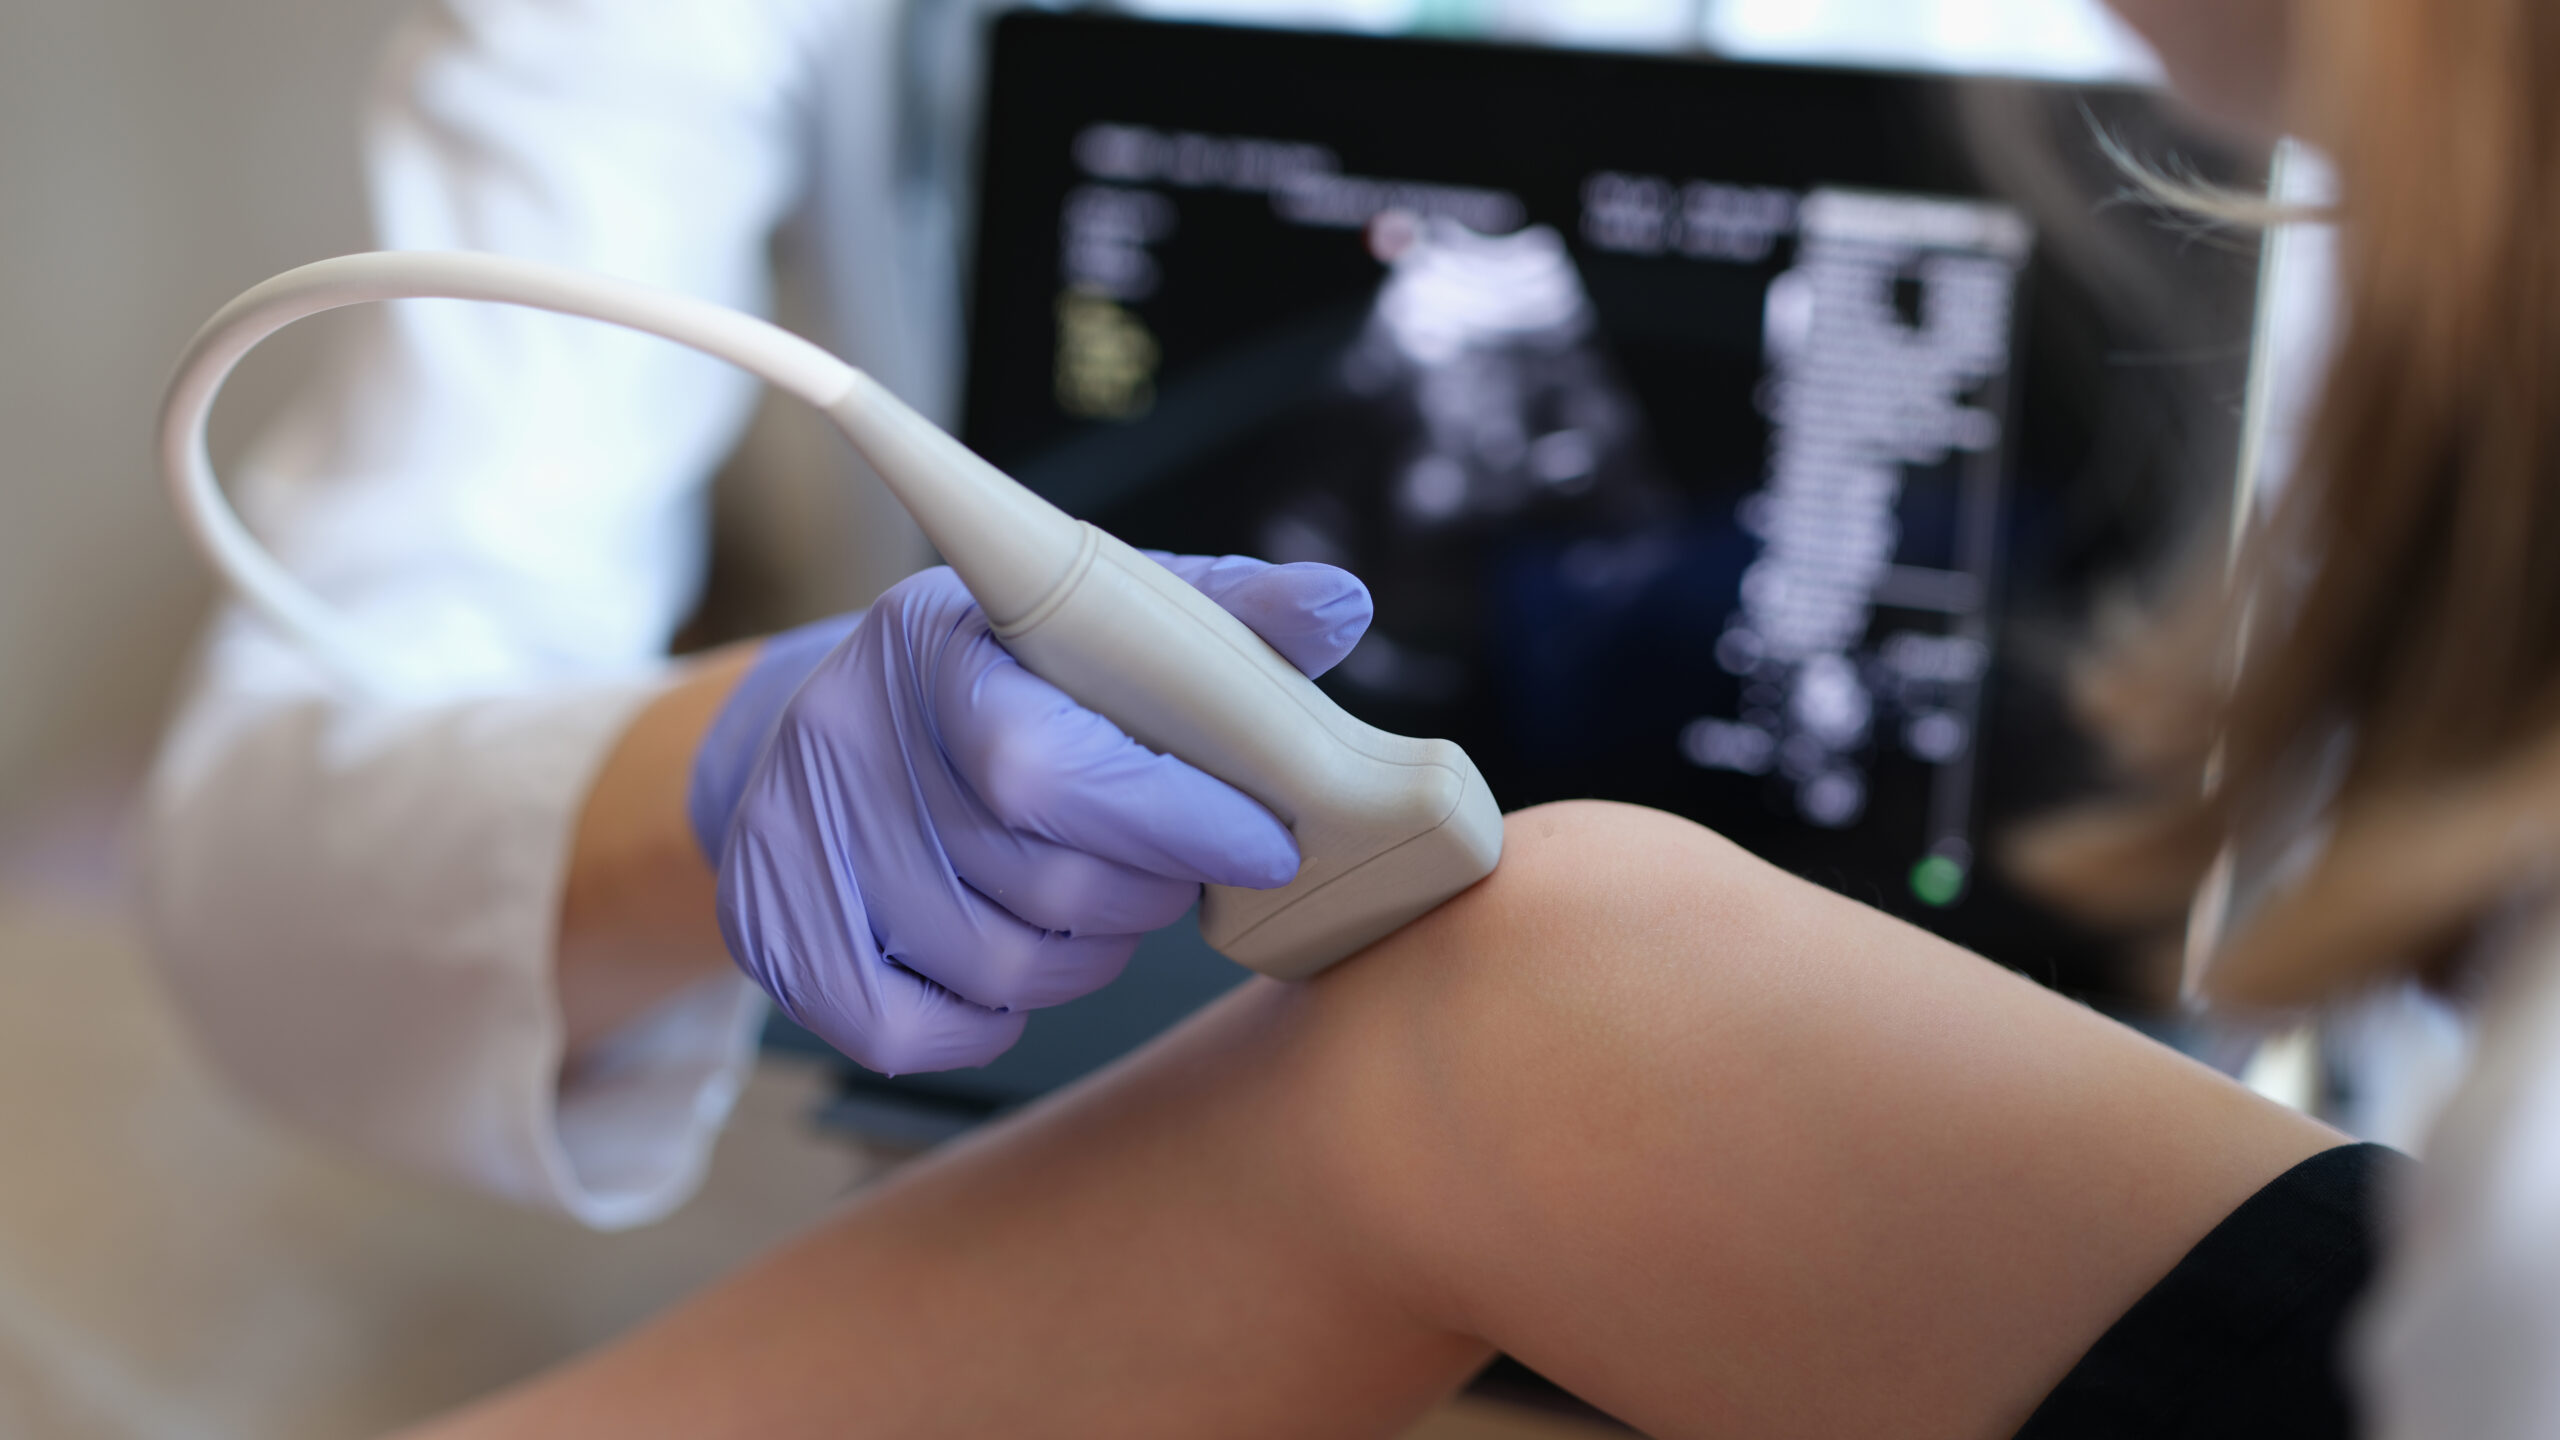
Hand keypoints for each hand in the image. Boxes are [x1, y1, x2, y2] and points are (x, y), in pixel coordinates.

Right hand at [686, 553, 1371, 1072]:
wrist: (826, 722)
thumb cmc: (1007, 671)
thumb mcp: (1103, 614)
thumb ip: (1226, 611)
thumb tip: (1340, 602)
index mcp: (935, 643)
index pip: (1044, 764)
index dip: (1170, 820)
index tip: (1266, 844)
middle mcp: (845, 737)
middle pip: (1034, 881)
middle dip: (1142, 897)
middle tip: (1173, 877)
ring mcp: (794, 841)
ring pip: (990, 966)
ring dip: (1079, 958)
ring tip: (1095, 908)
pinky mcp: (765, 931)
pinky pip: (906, 1033)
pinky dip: (985, 1021)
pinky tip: (1011, 963)